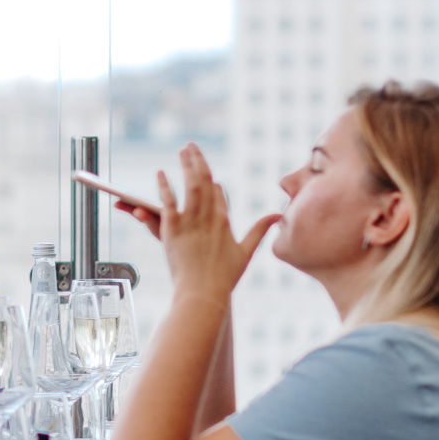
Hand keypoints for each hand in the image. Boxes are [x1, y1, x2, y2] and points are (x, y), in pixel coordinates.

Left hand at [121, 145, 278, 304]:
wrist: (203, 293)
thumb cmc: (224, 277)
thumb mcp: (246, 253)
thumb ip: (259, 231)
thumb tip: (278, 216)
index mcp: (224, 222)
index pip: (218, 195)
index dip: (212, 183)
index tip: (207, 175)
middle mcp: (209, 218)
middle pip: (205, 181)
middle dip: (199, 162)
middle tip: (191, 146)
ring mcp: (191, 222)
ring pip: (190, 186)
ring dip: (186, 166)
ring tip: (182, 150)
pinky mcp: (174, 229)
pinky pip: (168, 202)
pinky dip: (165, 186)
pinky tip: (160, 173)